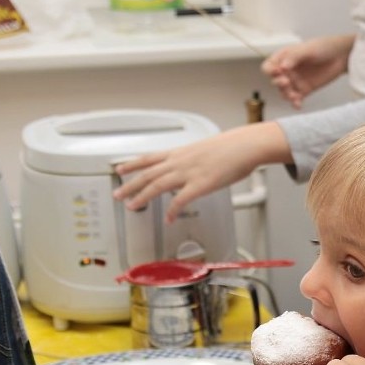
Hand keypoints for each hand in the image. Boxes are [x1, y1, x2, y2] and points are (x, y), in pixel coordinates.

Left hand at [112, 122, 288, 222]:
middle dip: (130, 184)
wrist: (245, 146)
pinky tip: (168, 218)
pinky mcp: (200, 185)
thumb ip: (196, 160)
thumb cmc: (233, 147)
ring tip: (132, 206)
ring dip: (141, 197)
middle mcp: (180, 162)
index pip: (149, 158)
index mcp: (181, 153)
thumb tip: (195, 167)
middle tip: (118, 194)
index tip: (120, 168)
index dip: (132, 164)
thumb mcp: (207, 150)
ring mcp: (188, 173)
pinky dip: (171, 211)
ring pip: (156, 186)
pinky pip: (180, 200)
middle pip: (148, 174)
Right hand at [262, 35, 354, 108]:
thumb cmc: (324, 47)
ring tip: (294, 96)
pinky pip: (296, 99)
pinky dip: (295, 103)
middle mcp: (287, 70)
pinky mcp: (304, 90)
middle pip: (274, 81)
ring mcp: (295, 81)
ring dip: (286, 95)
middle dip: (278, 83)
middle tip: (287, 82)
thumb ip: (294, 57)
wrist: (341, 56)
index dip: (270, 70)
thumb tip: (282, 67)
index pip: (269, 66)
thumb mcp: (307, 49)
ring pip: (283, 92)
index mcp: (284, 58)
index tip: (277, 71)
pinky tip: (298, 104)